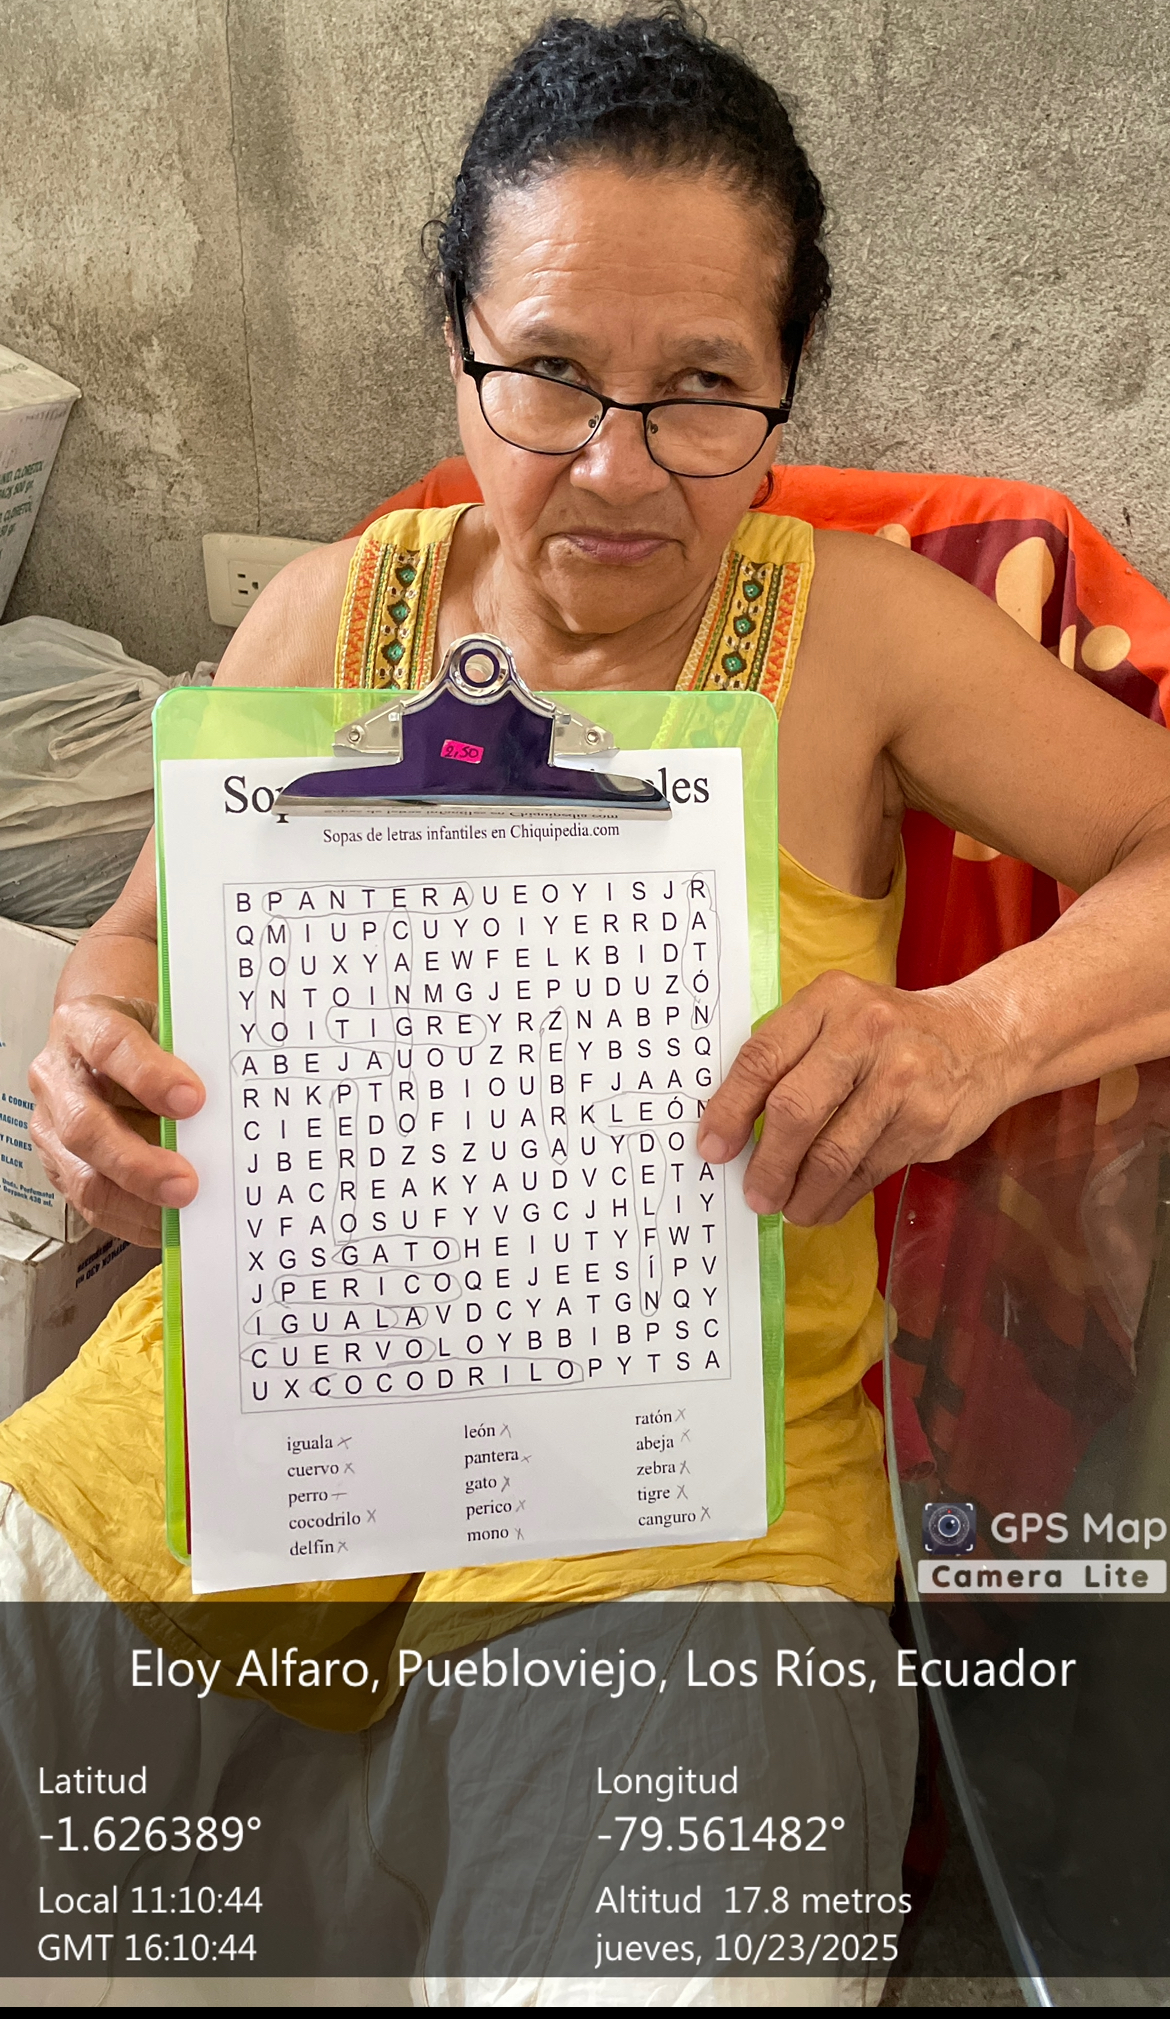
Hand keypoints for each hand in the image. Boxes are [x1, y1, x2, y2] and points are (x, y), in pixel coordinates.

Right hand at [28, 996, 204, 1245]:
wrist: (110, 1038)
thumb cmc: (145, 1033)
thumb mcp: (167, 1024)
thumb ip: (191, 1056)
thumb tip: (235, 1105)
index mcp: (83, 1024)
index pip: (108, 1046)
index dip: (148, 1076)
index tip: (194, 1100)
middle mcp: (58, 1075)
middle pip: (85, 1126)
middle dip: (138, 1162)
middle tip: (187, 1182)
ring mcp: (52, 1124)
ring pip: (82, 1176)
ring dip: (136, 1201)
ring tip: (182, 1210)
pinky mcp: (61, 1164)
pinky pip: (92, 1204)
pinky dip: (133, 1220)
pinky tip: (168, 1222)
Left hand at [696, 972, 1015, 1224]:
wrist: (984, 1037)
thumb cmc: (890, 1032)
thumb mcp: (837, 1017)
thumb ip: (789, 1055)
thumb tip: (732, 1126)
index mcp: (829, 1001)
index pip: (763, 1058)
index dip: (730, 1110)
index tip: (713, 1148)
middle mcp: (866, 1033)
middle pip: (795, 1111)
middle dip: (766, 1164)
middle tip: (754, 1192)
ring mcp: (902, 1079)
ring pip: (833, 1154)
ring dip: (801, 1193)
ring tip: (788, 1206)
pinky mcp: (927, 1122)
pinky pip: (867, 1172)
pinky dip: (837, 1198)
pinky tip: (823, 1203)